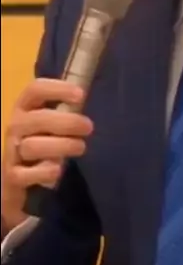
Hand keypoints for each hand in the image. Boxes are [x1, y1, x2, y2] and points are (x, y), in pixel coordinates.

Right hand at [1, 79, 93, 229]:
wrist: (16, 175)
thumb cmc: (41, 140)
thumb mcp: (50, 122)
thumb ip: (66, 110)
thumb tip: (88, 99)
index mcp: (25, 107)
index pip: (35, 90)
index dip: (57, 89)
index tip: (81, 95)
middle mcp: (15, 126)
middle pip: (38, 119)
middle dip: (67, 122)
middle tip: (89, 127)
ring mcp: (12, 151)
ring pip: (32, 146)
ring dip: (60, 146)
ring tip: (81, 147)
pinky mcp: (12, 176)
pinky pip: (24, 174)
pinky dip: (43, 172)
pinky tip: (58, 170)